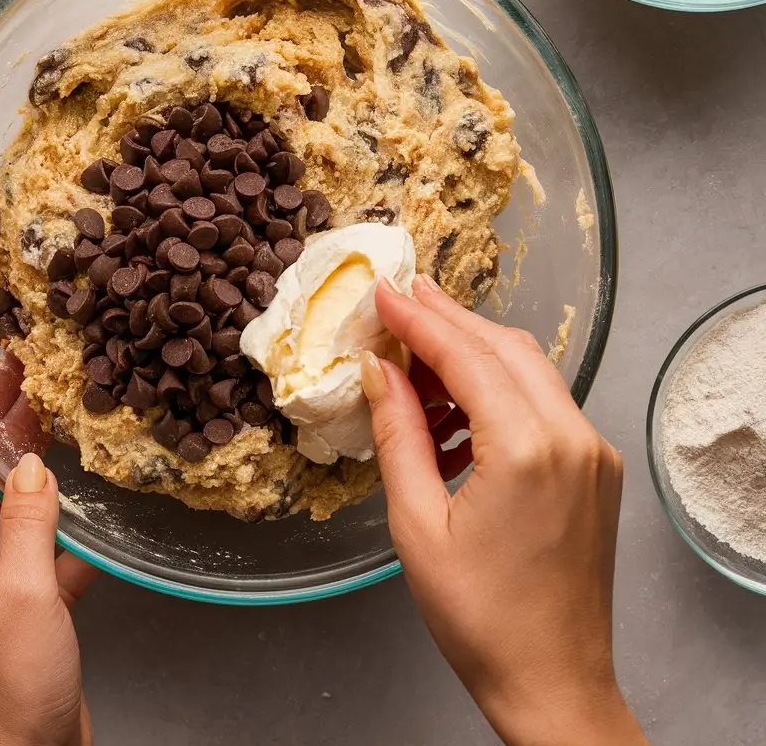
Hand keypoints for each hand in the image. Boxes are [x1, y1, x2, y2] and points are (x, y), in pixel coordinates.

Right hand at [362, 275, 646, 745]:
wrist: (552, 681)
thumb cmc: (478, 617)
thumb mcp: (416, 523)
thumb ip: (398, 433)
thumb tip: (377, 370)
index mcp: (527, 450)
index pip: (467, 356)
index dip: (419, 319)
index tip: (384, 291)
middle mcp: (573, 438)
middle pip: (505, 347)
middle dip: (449, 318)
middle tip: (402, 298)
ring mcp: (591, 451)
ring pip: (528, 369)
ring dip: (472, 352)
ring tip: (414, 359)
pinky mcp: (594, 467)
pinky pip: (542, 403)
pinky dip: (496, 390)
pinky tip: (452, 410)